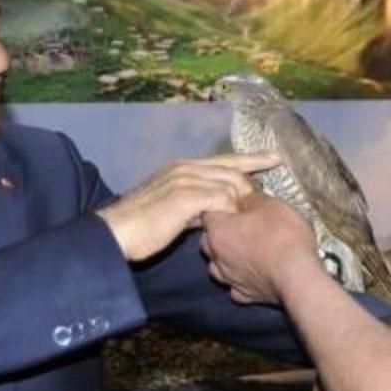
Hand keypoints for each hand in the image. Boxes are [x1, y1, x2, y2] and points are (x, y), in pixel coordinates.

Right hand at [98, 152, 278, 261]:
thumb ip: (191, 206)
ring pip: (229, 183)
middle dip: (256, 169)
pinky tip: (233, 222)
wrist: (117, 233)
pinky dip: (229, 211)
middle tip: (273, 175)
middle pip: (231, 166)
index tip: (272, 157)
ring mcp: (185, 179)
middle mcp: (185, 168)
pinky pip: (221, 199)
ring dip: (242, 200)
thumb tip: (209, 214)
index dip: (249, 158)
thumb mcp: (169, 209)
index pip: (223, 159)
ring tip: (252, 214)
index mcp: (181, 168)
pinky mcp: (186, 196)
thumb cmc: (140, 227)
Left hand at [200, 192, 319, 304]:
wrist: (298, 276)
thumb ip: (251, 198)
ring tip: (244, 251)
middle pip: (207, 241)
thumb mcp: (269, 203)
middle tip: (240, 225)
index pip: (207, 214)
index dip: (221, 207)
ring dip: (226, 258)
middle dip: (219, 233)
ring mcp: (230, 279)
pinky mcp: (246, 295)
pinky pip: (236, 286)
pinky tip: (253, 273)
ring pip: (217, 266)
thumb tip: (244, 199)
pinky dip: (242, 279)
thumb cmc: (282, 236)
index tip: (236, 204)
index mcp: (218, 231)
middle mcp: (217, 257)